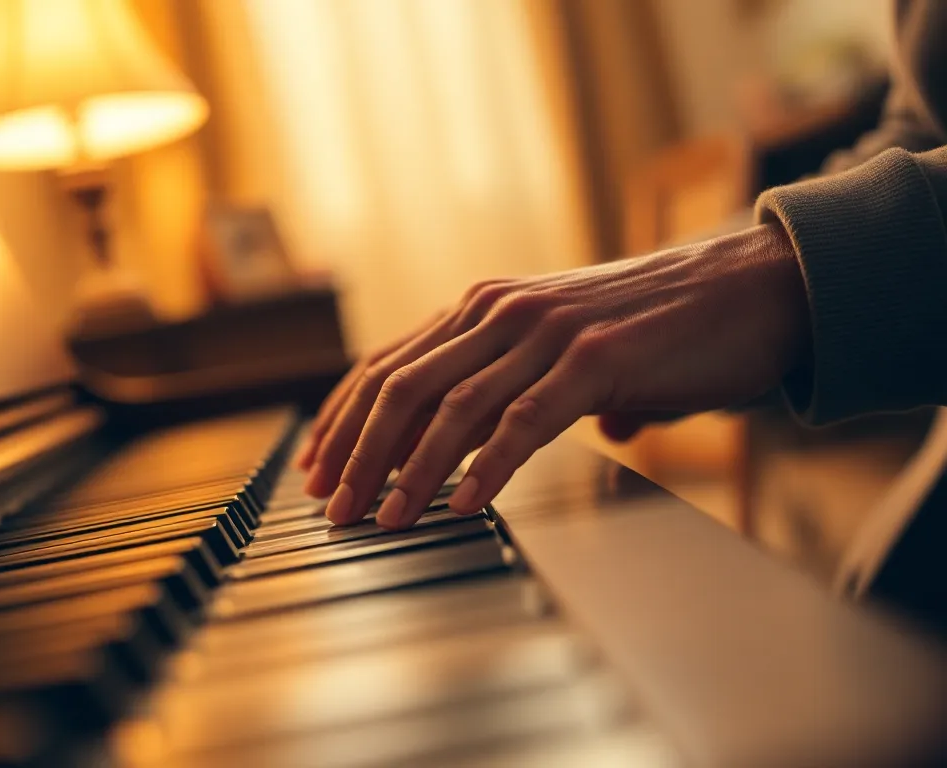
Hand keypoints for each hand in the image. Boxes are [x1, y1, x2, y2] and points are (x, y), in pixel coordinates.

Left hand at [298, 223, 810, 529]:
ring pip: (452, 406)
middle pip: (402, 384)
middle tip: (332, 506)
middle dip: (357, 450)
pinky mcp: (596, 356)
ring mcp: (546, 329)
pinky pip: (525, 420)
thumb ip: (528, 387)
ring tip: (382, 518)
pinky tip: (462, 505)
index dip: (344, 418)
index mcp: (484, 307)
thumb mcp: (569, 352)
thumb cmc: (659, 327)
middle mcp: (501, 309)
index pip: (388, 363)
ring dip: (408, 469)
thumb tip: (514, 438)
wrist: (749, 289)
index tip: (315, 468)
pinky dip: (487, 466)